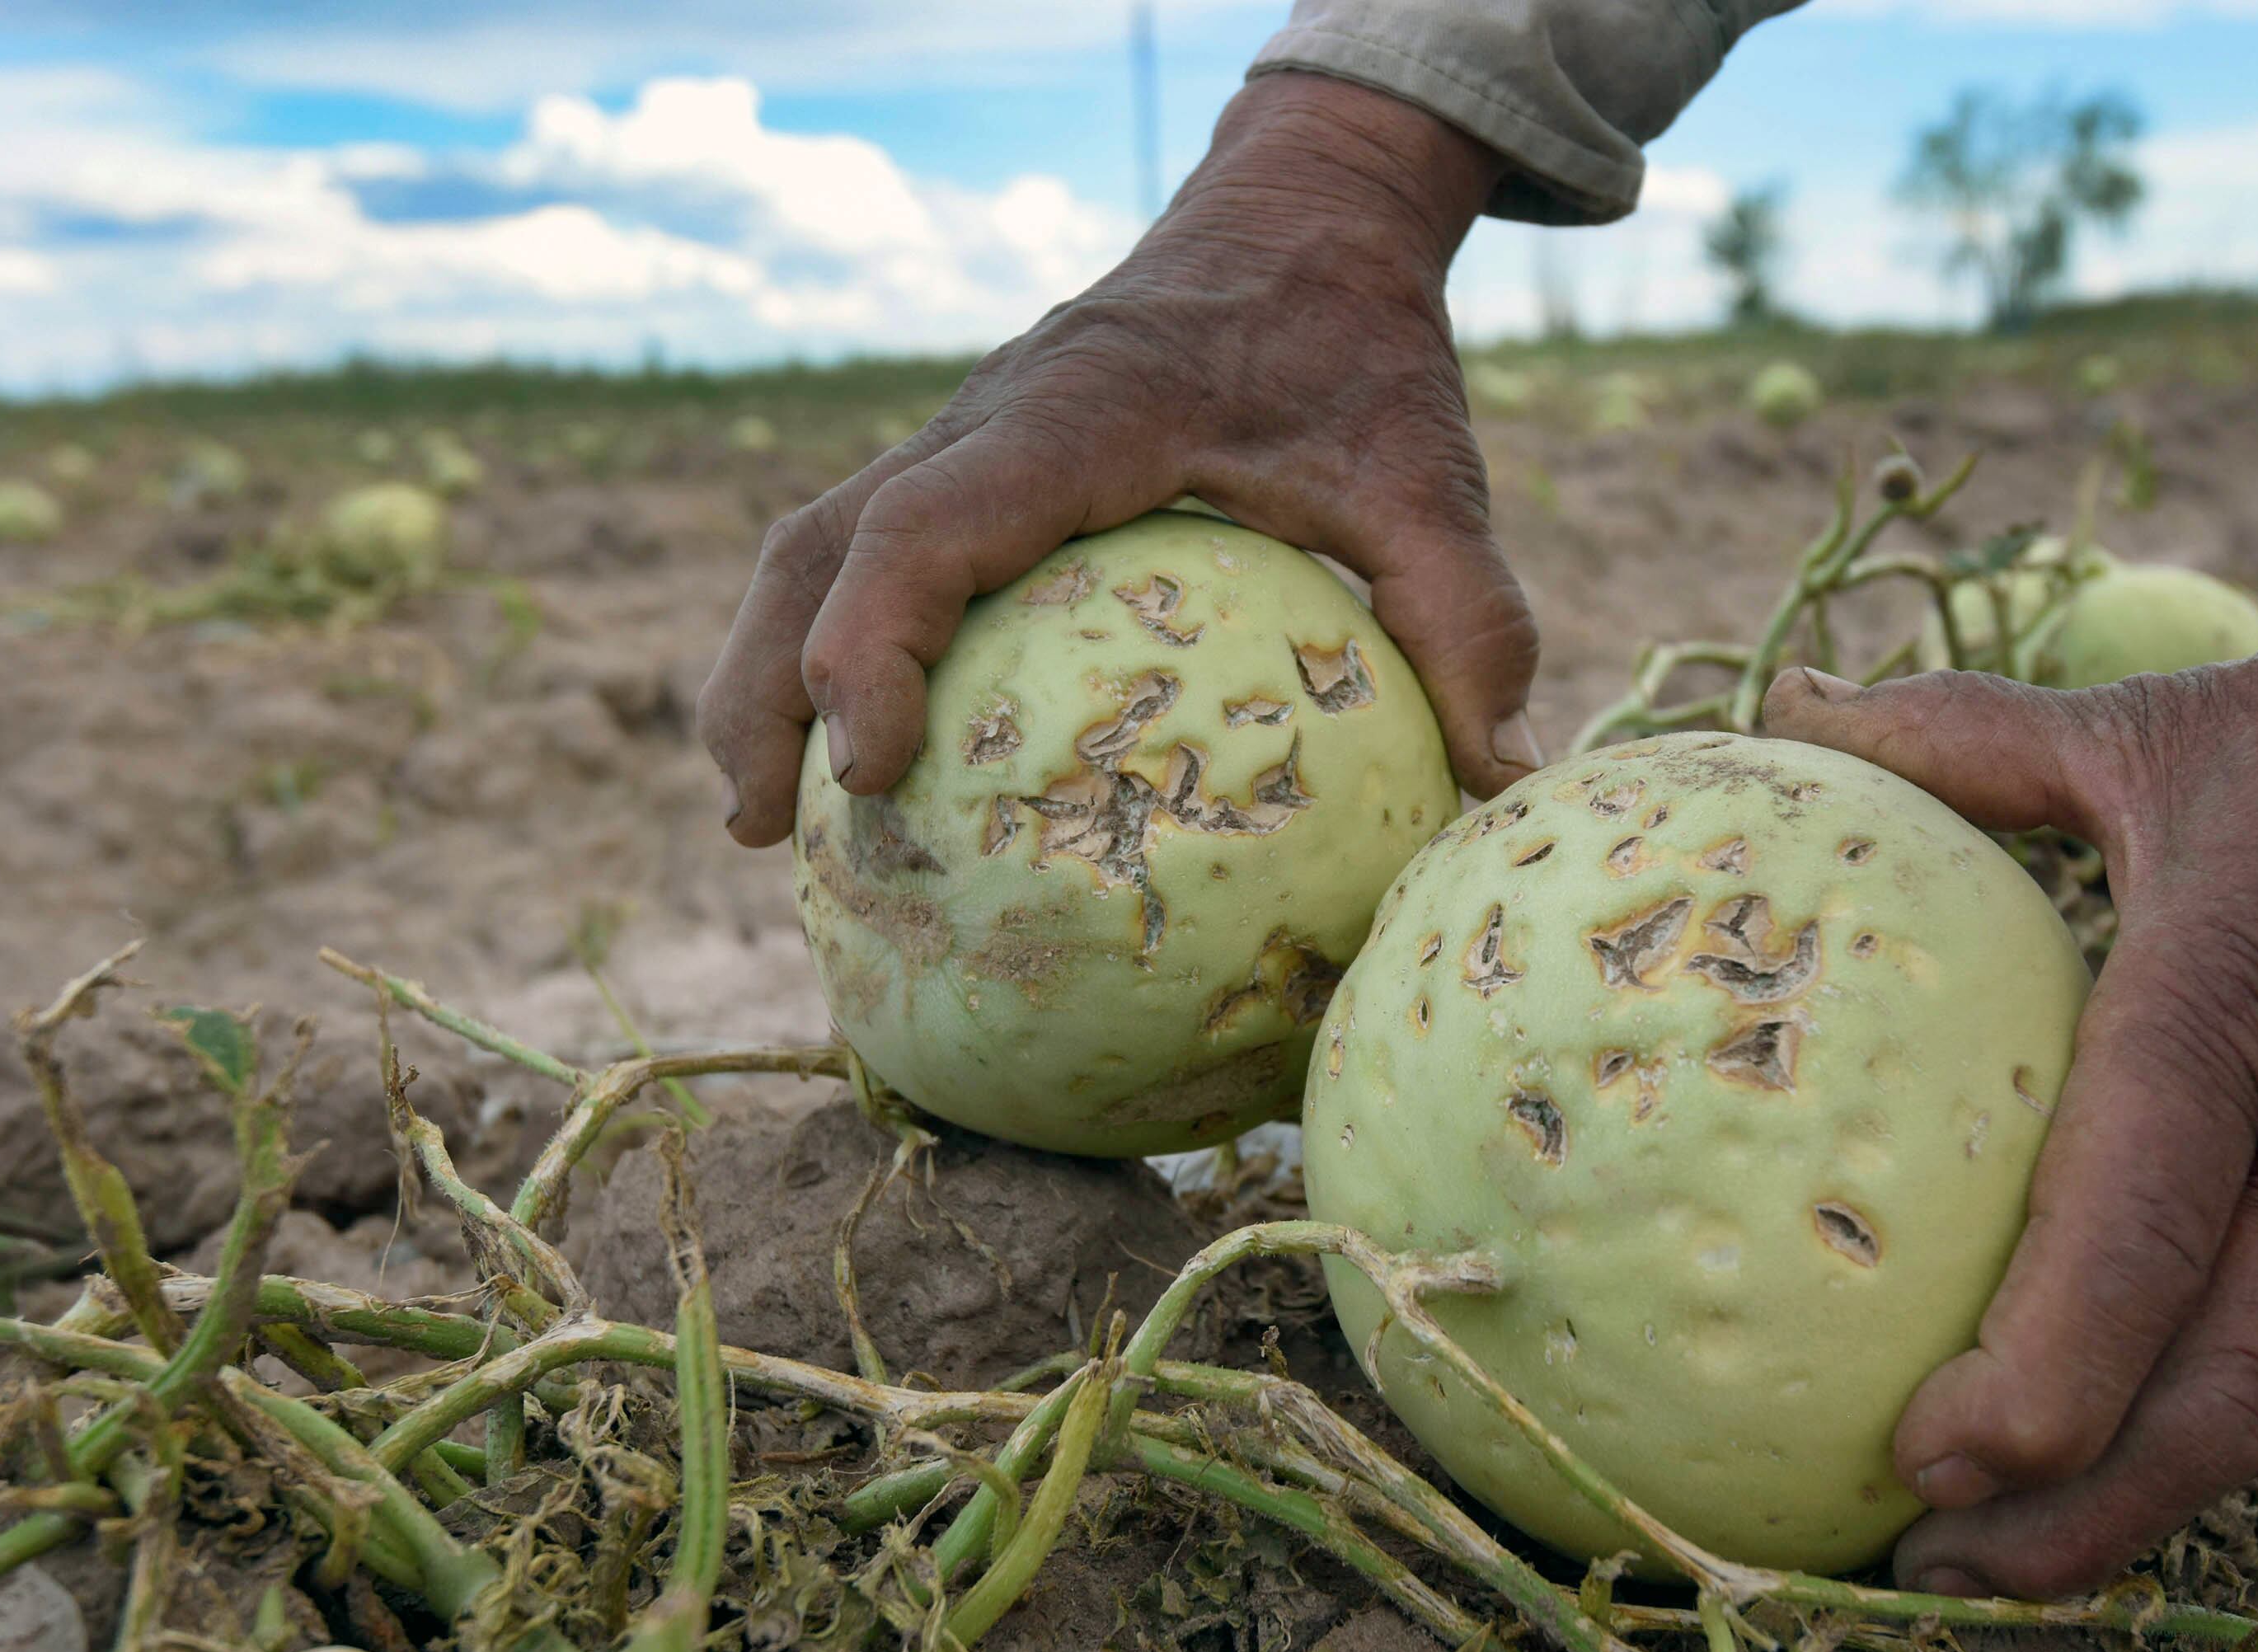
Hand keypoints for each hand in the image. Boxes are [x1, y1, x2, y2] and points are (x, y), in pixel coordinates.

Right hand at [700, 72, 1541, 843]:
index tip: (872, 770)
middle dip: (766, 685)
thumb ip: (1467, 611)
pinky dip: (830, 637)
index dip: (872, 644)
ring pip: (813, 538)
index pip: (927, 527)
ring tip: (759, 816)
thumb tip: (1500, 779)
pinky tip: (852, 743)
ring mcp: (968, 433)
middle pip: (815, 542)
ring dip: (768, 667)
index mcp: (1080, 416)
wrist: (1306, 213)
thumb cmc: (1362, 343)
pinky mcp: (975, 455)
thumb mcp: (1428, 470)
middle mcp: (990, 419)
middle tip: (757, 832)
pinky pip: (866, 541)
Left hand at [1763, 561, 2257, 1596]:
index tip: (1914, 1458)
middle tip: (1921, 1569)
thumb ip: (1958, 734)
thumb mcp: (2151, 725)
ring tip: (1985, 1553)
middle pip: (2210, 1402)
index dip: (2032, 1384)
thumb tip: (1791, 707)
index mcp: (2227, 1014)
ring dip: (2130, 1502)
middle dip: (2068, 1522)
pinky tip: (2101, 1445)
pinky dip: (2195, 1425)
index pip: (2133, 1246)